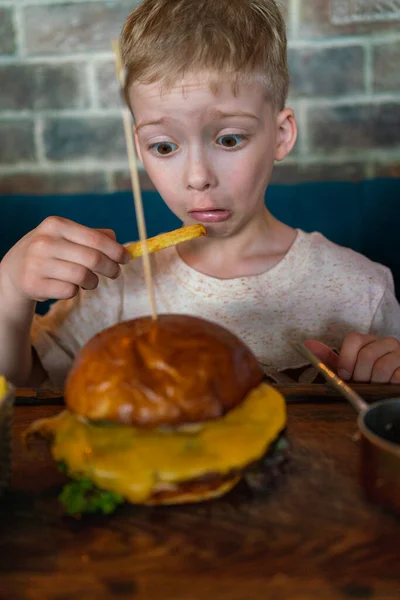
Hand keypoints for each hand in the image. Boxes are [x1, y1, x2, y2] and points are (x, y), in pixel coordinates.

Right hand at [0, 216, 130, 302]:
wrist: (15, 269)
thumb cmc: (51, 250)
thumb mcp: (66, 235)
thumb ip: (93, 235)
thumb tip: (117, 240)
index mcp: (55, 225)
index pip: (95, 239)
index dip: (116, 250)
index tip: (126, 258)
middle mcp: (44, 242)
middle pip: (93, 259)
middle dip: (111, 268)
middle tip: (115, 273)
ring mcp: (37, 264)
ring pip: (83, 277)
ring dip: (93, 282)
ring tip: (90, 281)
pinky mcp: (34, 285)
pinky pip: (70, 291)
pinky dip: (75, 291)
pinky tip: (68, 285)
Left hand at [305, 333, 399, 383]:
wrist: (391, 389)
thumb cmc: (367, 379)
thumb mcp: (348, 369)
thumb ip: (330, 359)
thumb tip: (308, 344)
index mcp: (368, 341)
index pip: (354, 339)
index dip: (346, 358)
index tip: (345, 375)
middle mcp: (385, 342)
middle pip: (367, 355)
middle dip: (360, 376)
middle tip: (362, 384)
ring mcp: (399, 354)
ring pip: (381, 367)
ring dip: (374, 383)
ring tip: (375, 387)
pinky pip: (396, 376)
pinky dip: (388, 386)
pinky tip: (387, 387)